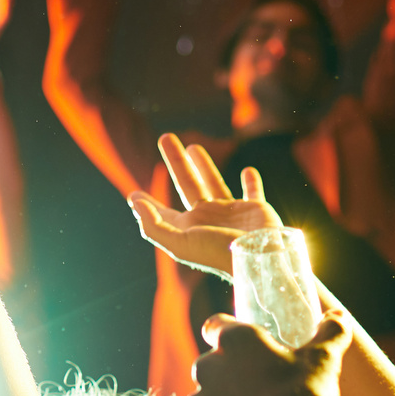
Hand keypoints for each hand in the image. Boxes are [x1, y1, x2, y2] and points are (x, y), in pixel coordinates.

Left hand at [129, 134, 281, 275]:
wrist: (260, 258)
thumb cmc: (219, 252)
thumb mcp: (180, 243)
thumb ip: (154, 225)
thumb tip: (133, 200)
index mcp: (188, 228)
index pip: (162, 214)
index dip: (147, 205)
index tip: (134, 195)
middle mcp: (207, 219)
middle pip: (186, 184)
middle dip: (176, 162)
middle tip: (165, 137)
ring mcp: (231, 214)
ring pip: (214, 182)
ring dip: (204, 165)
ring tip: (193, 146)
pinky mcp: (254, 209)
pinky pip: (252, 192)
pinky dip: (252, 182)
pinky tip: (248, 170)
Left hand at [190, 312, 352, 395]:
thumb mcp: (325, 364)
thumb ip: (331, 334)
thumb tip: (338, 316)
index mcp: (235, 342)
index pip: (217, 324)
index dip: (230, 330)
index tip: (247, 344)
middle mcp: (208, 368)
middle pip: (213, 362)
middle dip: (232, 370)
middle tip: (263, 384)